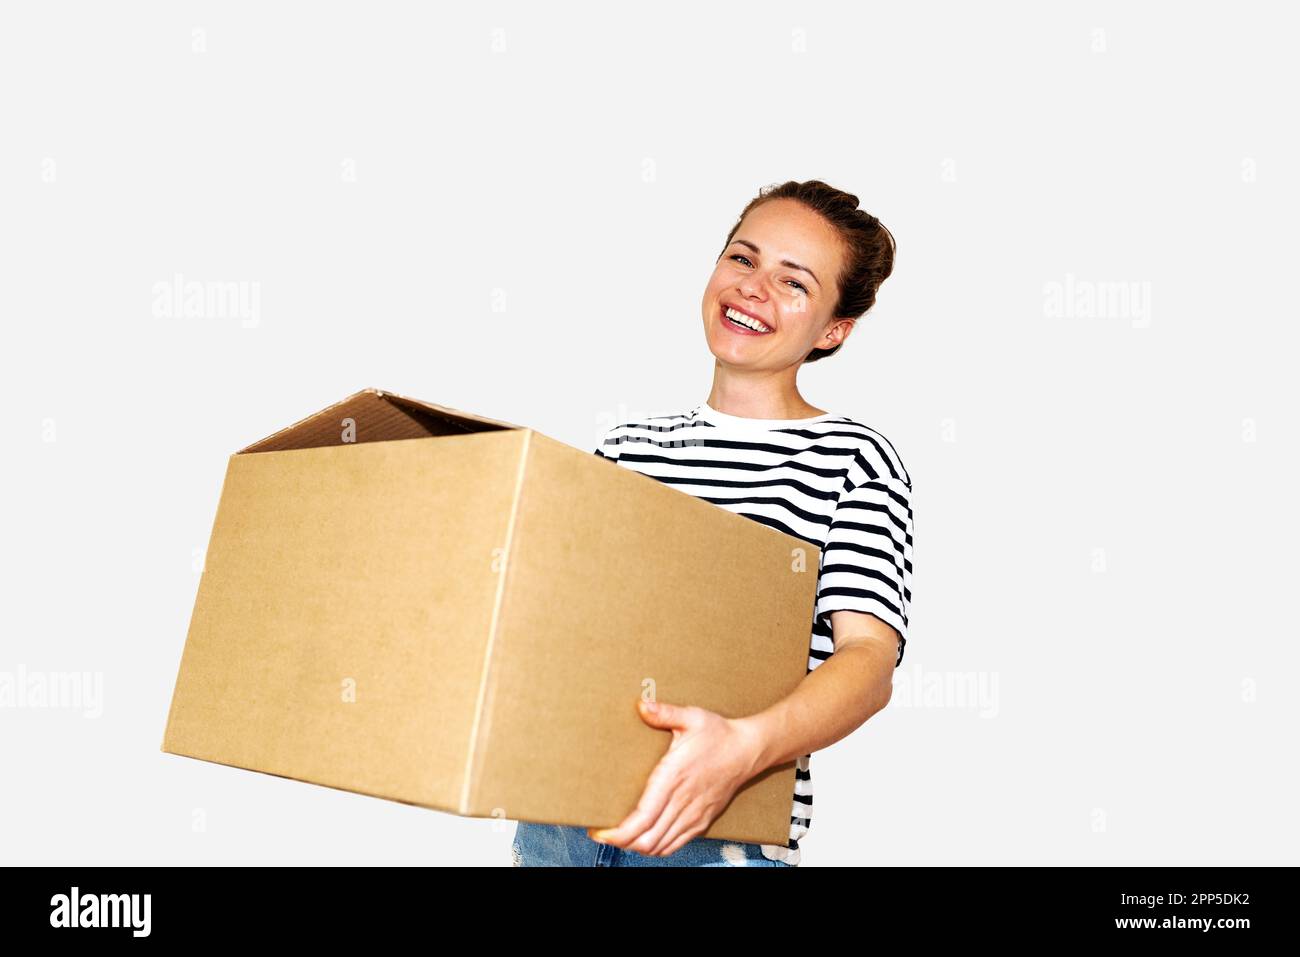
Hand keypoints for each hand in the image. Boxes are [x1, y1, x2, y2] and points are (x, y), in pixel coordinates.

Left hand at [586, 697, 764, 856]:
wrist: (748, 750)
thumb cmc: (718, 734)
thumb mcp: (691, 717)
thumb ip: (664, 712)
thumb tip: (641, 705)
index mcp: (674, 778)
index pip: (643, 817)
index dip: (619, 832)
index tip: (600, 832)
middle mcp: (682, 801)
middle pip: (646, 839)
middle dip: (621, 842)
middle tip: (602, 832)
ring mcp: (693, 815)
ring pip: (659, 846)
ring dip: (637, 846)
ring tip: (620, 836)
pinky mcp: (701, 821)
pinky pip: (674, 845)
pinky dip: (656, 848)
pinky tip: (644, 839)